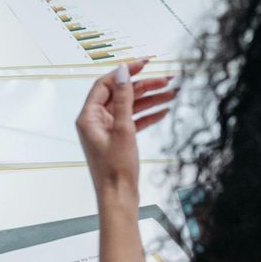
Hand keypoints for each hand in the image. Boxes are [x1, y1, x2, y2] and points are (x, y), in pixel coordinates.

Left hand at [75, 59, 177, 202]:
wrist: (119, 197)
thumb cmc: (115, 170)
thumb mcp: (123, 128)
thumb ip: (124, 98)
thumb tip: (123, 73)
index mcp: (89, 116)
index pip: (106, 84)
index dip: (125, 71)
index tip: (144, 63)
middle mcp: (96, 121)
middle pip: (121, 94)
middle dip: (144, 86)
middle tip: (165, 79)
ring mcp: (107, 130)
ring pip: (130, 107)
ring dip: (150, 99)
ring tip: (171, 93)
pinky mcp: (118, 139)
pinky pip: (133, 120)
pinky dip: (148, 115)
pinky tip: (163, 110)